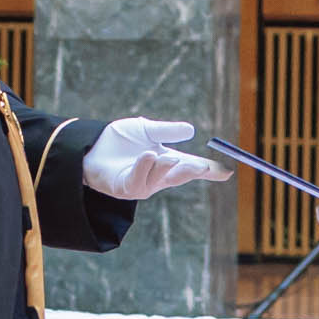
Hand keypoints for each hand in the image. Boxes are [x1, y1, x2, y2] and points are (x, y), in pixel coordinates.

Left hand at [82, 119, 233, 200]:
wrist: (90, 145)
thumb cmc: (117, 139)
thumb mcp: (146, 129)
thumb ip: (166, 130)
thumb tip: (191, 130)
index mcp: (167, 161)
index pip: (193, 167)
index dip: (210, 170)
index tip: (228, 172)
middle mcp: (158, 177)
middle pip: (182, 175)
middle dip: (193, 171)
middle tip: (201, 165)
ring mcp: (143, 185)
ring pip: (162, 178)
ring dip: (165, 166)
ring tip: (161, 155)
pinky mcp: (126, 189)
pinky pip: (140, 181)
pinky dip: (146, 167)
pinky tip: (147, 155)